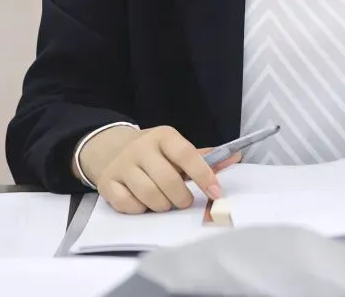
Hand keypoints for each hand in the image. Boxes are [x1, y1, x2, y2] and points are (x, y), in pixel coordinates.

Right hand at [80, 125, 240, 213]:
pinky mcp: (107, 183)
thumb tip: (236, 156)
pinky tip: (143, 202)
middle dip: (181, 198)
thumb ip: (203, 157)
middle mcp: (142, 147)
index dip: (204, 175)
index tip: (216, 192)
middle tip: (185, 202)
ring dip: (162, 205)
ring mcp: (122, 165)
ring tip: (165, 202)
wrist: (111, 148)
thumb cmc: (154, 153)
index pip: (187, 155)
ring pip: (149, 195)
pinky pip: (128, 205)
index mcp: (163, 136)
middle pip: (168, 180)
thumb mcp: (176, 148)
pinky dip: (140, 209)